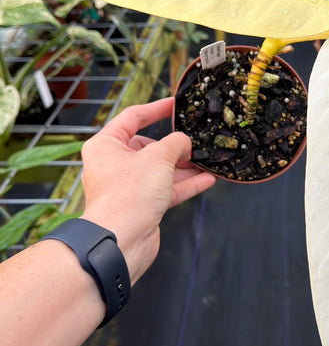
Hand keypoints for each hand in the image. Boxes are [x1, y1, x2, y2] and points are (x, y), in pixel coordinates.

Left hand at [81, 97, 215, 284]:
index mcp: (106, 145)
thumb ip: (176, 142)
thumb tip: (184, 143)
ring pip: (160, 170)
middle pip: (148, 147)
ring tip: (205, 161)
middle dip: (174, 146)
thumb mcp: (158, 157)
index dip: (156, 108)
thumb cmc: (129, 194)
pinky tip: (206, 180)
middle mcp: (113, 165)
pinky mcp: (141, 206)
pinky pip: (165, 190)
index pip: (132, 117)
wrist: (121, 240)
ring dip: (183, 167)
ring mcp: (127, 187)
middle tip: (194, 143)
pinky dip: (185, 185)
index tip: (176, 104)